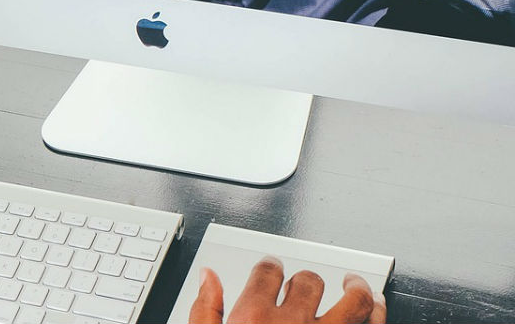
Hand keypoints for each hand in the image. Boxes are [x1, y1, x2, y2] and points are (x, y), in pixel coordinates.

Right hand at [190, 257, 385, 323]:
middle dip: (308, 278)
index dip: (270, 265)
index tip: (273, 268)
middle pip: (308, 281)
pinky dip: (379, 313)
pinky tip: (376, 309)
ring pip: (355, 303)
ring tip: (357, 284)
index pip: (267, 272)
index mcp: (255, 318)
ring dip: (358, 289)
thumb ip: (204, 310)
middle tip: (309, 281)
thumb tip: (207, 277)